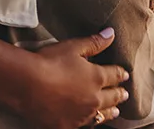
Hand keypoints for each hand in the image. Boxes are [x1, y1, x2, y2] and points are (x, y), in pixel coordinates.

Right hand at [0, 30, 127, 128]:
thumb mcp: (73, 47)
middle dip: (119, 94)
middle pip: (112, 97)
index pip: (114, 75)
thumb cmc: (50, 62)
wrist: (28, 85)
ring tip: (115, 112)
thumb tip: (111, 33)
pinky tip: (90, 121)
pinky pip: (84, 126)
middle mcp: (94, 99)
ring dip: (110, 112)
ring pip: (102, 115)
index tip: (125, 74)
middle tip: (125, 94)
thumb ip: (94, 42)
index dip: (120, 74)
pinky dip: (90, 122)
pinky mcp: (68, 126)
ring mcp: (82, 115)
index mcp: (97, 77)